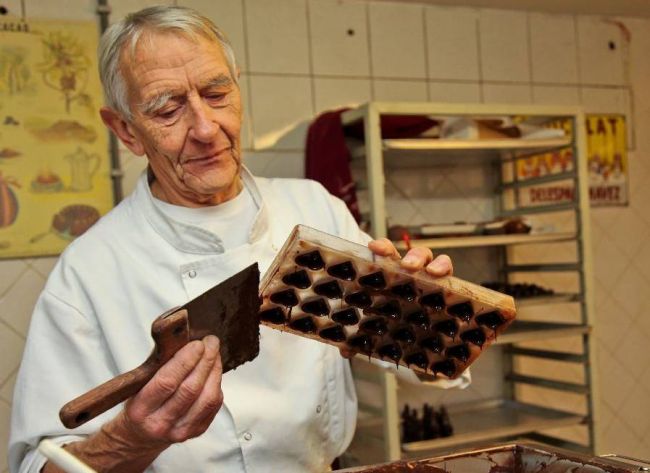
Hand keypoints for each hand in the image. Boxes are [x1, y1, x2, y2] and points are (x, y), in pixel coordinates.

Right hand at [51, 336, 223, 472]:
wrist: (138, 437)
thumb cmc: (139, 406)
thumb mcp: (137, 386)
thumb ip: (158, 367)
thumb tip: (183, 342)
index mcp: (141, 409)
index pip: (167, 382)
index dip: (186, 360)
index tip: (197, 344)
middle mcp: (161, 423)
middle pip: (191, 389)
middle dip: (205, 361)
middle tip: (210, 343)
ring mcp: (180, 430)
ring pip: (208, 398)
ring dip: (215, 371)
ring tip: (214, 354)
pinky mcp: (196, 432)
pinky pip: (214, 406)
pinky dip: (217, 385)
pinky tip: (214, 372)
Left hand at [338, 239, 452, 359]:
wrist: (423, 347)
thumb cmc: (395, 327)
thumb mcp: (376, 333)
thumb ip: (358, 339)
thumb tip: (344, 351)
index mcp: (393, 276)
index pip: (388, 254)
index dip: (382, 247)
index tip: (374, 247)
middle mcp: (415, 275)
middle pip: (416, 255)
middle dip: (412, 256)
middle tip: (407, 266)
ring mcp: (435, 283)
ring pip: (439, 262)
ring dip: (436, 263)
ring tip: (432, 273)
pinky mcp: (452, 295)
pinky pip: (455, 282)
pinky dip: (452, 278)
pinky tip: (447, 284)